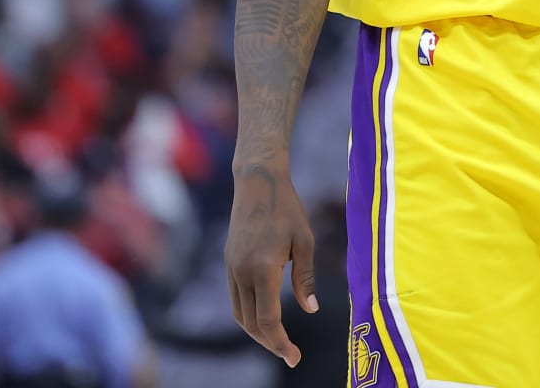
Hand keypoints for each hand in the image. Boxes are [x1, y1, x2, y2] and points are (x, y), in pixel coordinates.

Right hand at [226, 162, 318, 367]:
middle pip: (251, 323)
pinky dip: (248, 315)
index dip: (280, 343)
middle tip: (290, 355)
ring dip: (257, 332)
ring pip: (239, 314)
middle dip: (270, 343)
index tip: (295, 357)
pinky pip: (235, 299)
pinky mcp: (229, 262)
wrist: (258, 182)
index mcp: (263, 268)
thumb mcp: (305, 241)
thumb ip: (306, 277)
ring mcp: (232, 267)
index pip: (268, 319)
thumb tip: (310, 310)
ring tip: (278, 340)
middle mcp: (242, 272)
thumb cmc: (288, 208)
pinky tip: (264, 316)